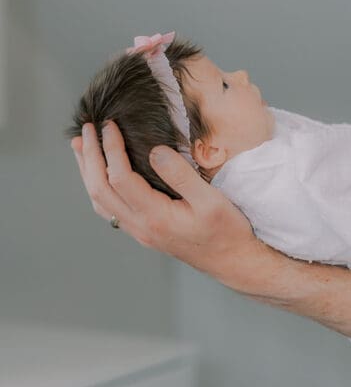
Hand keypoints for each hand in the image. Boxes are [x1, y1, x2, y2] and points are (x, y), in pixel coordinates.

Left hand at [71, 121, 265, 290]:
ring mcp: (140, 231)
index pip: (120, 178)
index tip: (109, 125)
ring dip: (88, 172)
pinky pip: (109, 209)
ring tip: (82, 148)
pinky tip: (100, 175)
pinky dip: (98, 187)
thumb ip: (181, 175)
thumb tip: (155, 151)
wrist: (232, 261)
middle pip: (100, 189)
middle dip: (90, 157)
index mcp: (155, 216)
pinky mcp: (144, 231)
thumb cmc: (226, 231)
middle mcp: (141, 226)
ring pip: (100, 201)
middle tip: (87, 129)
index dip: (111, 149)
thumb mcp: (210, 200)